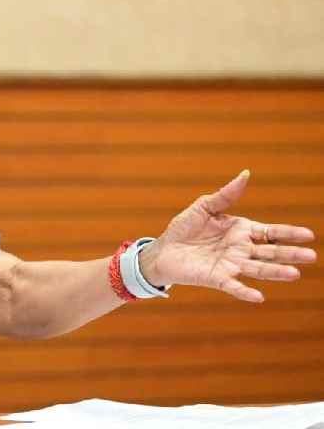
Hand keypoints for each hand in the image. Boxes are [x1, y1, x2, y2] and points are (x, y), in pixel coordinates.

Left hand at [138, 170, 316, 302]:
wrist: (163, 249)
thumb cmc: (185, 228)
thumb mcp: (204, 207)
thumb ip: (225, 195)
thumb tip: (245, 174)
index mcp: (241, 231)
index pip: (270, 232)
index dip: (288, 233)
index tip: (309, 235)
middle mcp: (241, 250)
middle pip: (270, 252)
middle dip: (290, 254)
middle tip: (311, 256)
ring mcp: (231, 265)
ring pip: (257, 269)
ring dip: (275, 272)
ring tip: (294, 274)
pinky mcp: (217, 278)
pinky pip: (234, 286)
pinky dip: (245, 292)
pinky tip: (258, 297)